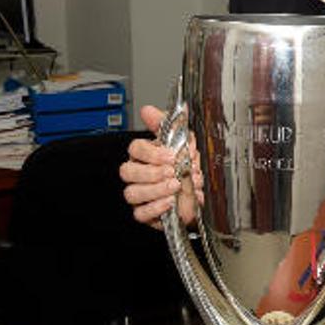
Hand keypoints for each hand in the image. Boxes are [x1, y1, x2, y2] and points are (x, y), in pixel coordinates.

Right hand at [119, 105, 203, 228]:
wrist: (197, 193)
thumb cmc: (184, 167)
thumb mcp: (182, 142)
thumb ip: (168, 125)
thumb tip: (149, 110)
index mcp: (144, 155)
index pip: (135, 149)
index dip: (151, 152)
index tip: (170, 155)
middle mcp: (137, 175)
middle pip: (127, 171)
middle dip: (151, 172)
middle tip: (172, 172)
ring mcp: (139, 194)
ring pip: (132, 193)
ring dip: (155, 189)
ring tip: (175, 186)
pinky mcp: (145, 213)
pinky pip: (140, 213)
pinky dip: (155, 208)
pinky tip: (169, 202)